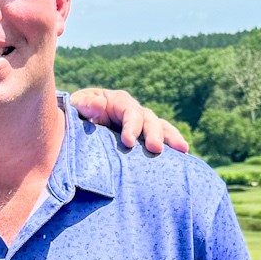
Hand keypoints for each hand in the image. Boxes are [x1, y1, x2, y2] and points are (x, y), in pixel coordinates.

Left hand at [69, 87, 190, 154]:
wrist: (78, 126)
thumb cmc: (76, 114)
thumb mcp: (77, 106)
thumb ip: (85, 105)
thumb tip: (98, 104)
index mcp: (119, 101)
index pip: (130, 112)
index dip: (132, 126)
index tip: (129, 142)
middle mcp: (134, 112)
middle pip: (149, 120)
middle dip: (153, 134)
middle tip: (155, 149)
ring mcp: (142, 125)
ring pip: (161, 128)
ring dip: (171, 138)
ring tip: (182, 150)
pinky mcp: (144, 139)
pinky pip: (162, 140)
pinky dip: (171, 146)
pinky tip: (183, 158)